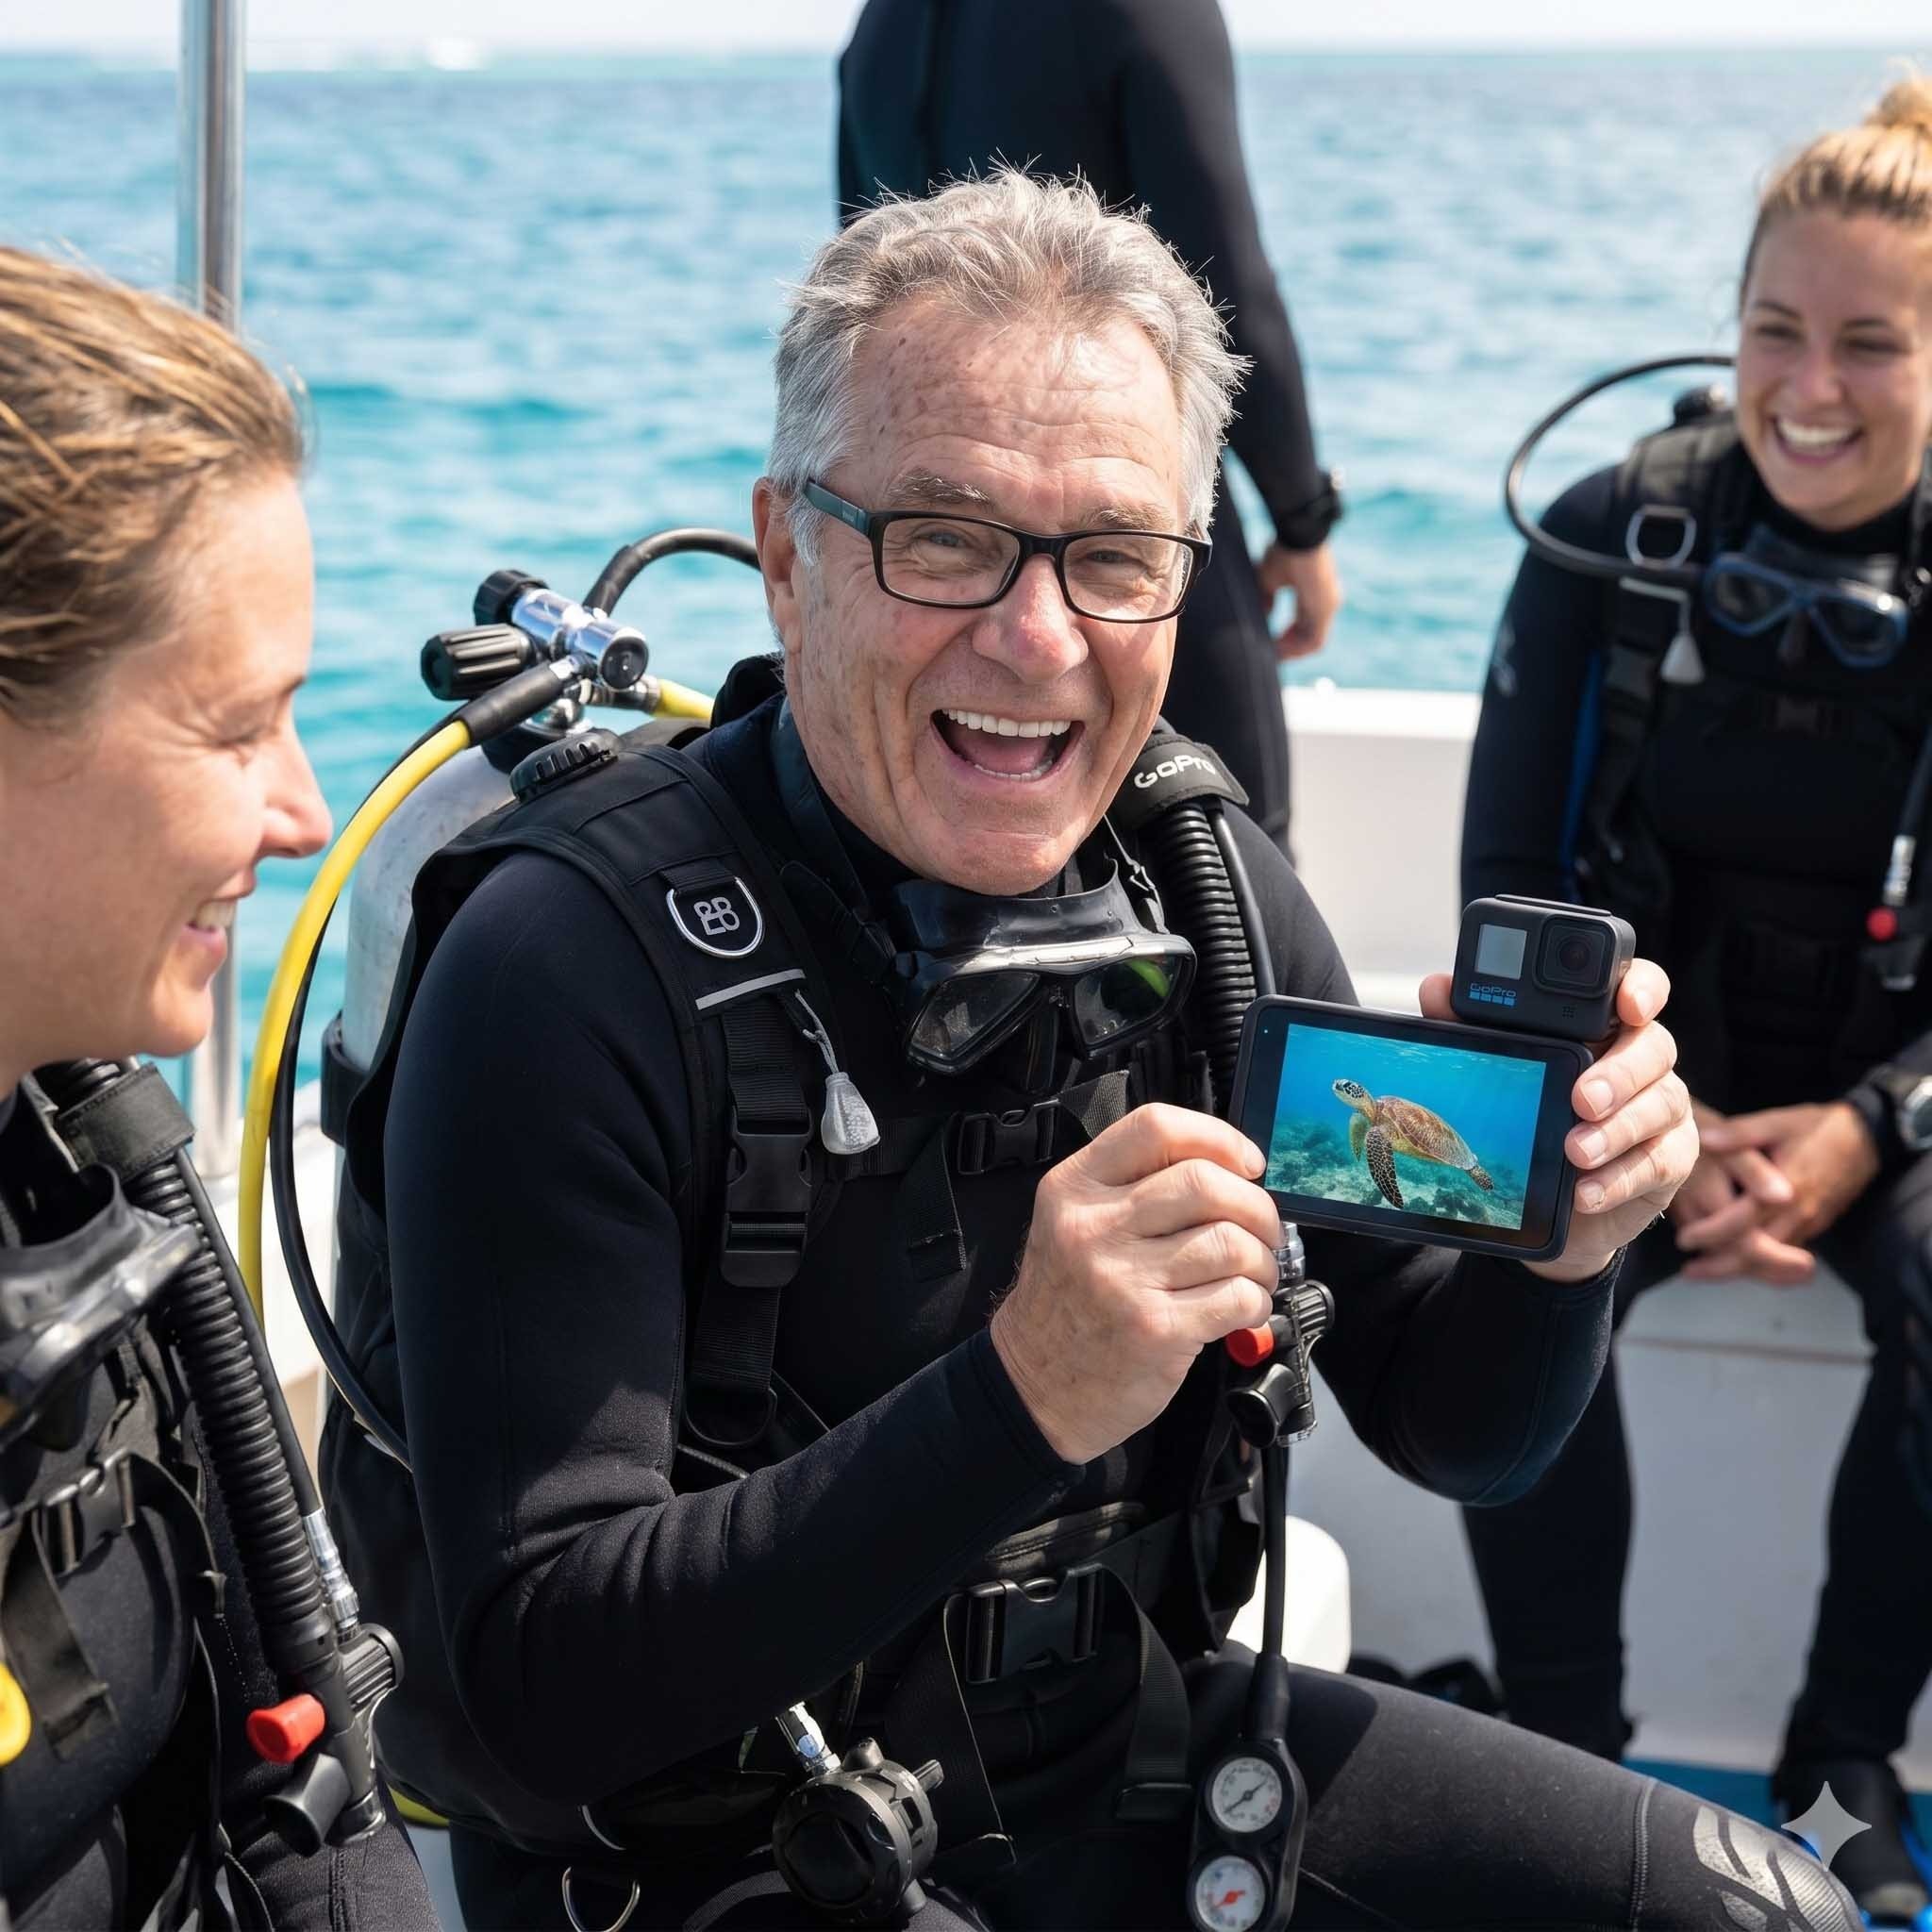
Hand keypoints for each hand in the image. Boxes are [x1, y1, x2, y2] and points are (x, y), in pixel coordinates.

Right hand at [990, 1104, 1279, 1464]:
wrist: (1034, 1386)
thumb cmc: (1066, 1304)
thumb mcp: (1072, 1225)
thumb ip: (1133, 1189)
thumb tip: (1231, 1173)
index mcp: (1074, 1189)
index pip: (1156, 1127)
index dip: (1219, 1138)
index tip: (1247, 1163)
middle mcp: (1094, 1228)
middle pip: (1205, 1182)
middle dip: (1255, 1205)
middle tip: (1262, 1228)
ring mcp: (1124, 1280)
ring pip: (1231, 1241)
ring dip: (1261, 1259)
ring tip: (1252, 1273)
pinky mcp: (1156, 1330)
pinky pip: (1237, 1296)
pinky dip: (1255, 1300)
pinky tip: (1241, 1307)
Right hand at [1257, 540, 1341, 659]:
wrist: (1299, 534)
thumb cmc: (1285, 550)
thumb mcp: (1270, 578)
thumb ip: (1267, 598)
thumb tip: (1265, 613)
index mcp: (1314, 594)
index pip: (1304, 623)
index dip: (1287, 636)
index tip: (1269, 642)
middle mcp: (1325, 602)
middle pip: (1310, 636)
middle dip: (1288, 647)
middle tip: (1270, 652)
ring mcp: (1327, 606)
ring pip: (1313, 642)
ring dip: (1292, 651)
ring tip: (1272, 653)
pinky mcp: (1325, 609)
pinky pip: (1315, 641)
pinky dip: (1297, 648)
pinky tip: (1279, 648)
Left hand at [1416, 958, 1695, 1282]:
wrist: (1552, 1195)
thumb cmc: (1531, 1112)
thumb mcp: (1499, 1067)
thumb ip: (1471, 1025)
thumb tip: (1436, 988)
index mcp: (1605, 1024)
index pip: (1638, 986)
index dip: (1642, 988)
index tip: (1629, 1005)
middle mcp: (1642, 1058)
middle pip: (1655, 1046)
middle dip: (1621, 1073)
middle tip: (1582, 1100)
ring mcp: (1662, 1105)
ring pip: (1663, 1103)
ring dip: (1617, 1130)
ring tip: (1575, 1152)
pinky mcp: (1671, 1155)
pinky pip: (1659, 1161)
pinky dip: (1620, 1178)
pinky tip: (1586, 1190)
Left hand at [1679, 1102, 1879, 1281]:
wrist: (1867, 1137)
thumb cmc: (1817, 1127)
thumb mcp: (1776, 1122)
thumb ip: (1739, 1133)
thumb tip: (1704, 1139)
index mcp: (1786, 1188)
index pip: (1743, 1222)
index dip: (1712, 1233)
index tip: (1684, 1239)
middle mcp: (1800, 1213)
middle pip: (1758, 1252)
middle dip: (1722, 1266)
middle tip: (1689, 1272)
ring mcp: (1811, 1223)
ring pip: (1773, 1260)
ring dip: (1740, 1269)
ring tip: (1704, 1271)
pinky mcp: (1816, 1225)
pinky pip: (1786, 1253)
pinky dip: (1761, 1263)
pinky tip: (1736, 1261)